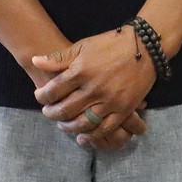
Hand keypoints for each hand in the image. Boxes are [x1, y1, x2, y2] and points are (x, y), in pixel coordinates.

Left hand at [32, 31, 155, 148]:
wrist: (145, 47)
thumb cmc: (111, 44)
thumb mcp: (83, 46)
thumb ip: (59, 57)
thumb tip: (35, 61)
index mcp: (81, 71)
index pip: (53, 90)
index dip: (42, 96)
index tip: (40, 96)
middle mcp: (94, 88)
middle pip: (65, 109)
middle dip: (51, 113)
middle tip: (48, 112)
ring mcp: (110, 101)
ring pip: (83, 122)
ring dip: (68, 126)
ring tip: (62, 124)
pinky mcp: (124, 109)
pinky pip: (105, 128)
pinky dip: (92, 136)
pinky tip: (82, 137)